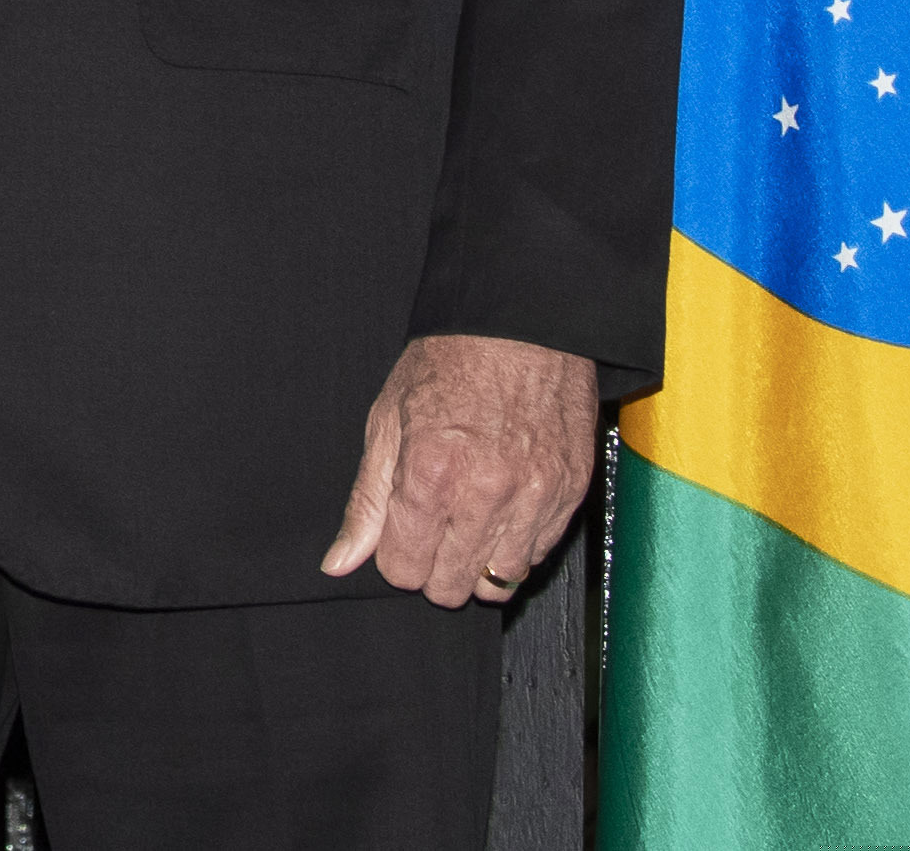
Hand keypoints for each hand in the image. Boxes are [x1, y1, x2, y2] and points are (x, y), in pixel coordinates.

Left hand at [317, 333, 597, 608]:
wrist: (522, 323)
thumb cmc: (449, 364)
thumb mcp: (388, 421)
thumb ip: (366, 501)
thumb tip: (339, 562)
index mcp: (430, 474)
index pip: (403, 570)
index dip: (396, 554)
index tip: (402, 530)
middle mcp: (486, 494)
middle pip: (451, 586)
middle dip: (434, 567)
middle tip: (434, 528)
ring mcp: (534, 497)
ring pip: (499, 582)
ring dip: (478, 563)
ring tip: (469, 522)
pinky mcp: (570, 494)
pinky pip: (538, 555)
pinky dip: (516, 545)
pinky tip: (503, 510)